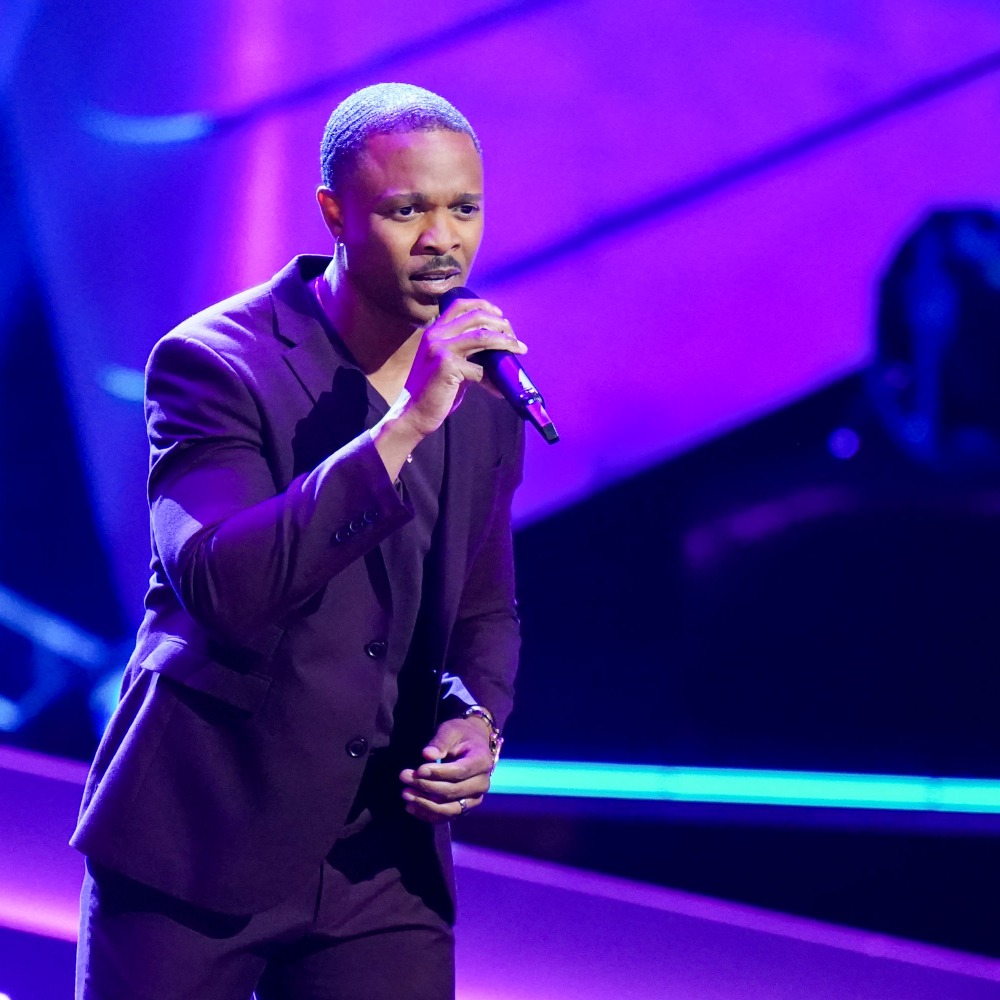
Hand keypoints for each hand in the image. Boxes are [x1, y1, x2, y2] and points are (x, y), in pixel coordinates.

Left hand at [399, 716, 494, 822]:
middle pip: (453, 791)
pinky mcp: (465, 808)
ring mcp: (474, 798)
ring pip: (449, 809)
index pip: (459, 772)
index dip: (438, 773)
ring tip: (405, 793)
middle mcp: (482, 784)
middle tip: (404, 777)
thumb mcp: (450, 730)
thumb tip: (427, 755)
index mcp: (482, 761)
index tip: (419, 770)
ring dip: (425, 804)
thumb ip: (440, 742)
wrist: (472, 745)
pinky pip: (446, 816)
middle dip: (426, 786)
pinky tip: (410, 807)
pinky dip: (427, 814)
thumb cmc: (461, 735)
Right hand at [400, 297, 526, 437]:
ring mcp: (440, 348)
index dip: (484, 306)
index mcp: (434, 331)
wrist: (414, 413)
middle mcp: (436, 335)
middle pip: (476, 317)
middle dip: (501, 324)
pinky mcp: (447, 366)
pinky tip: (498, 389)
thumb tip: (496, 352)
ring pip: (482, 337)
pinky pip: (480, 368)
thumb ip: (466, 353)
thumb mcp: (448, 364)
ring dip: (505, 342)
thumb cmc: (434, 391)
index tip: (500, 315)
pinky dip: (493, 379)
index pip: (460, 305)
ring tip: (519, 349)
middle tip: (514, 337)